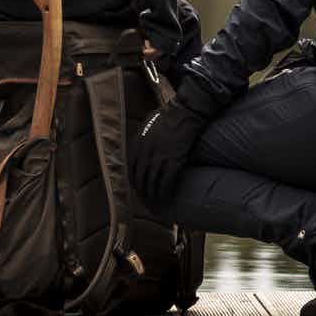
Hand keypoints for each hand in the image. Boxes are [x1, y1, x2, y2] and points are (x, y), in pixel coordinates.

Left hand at [129, 91, 211, 210]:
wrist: (184, 113)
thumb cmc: (167, 114)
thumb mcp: (147, 123)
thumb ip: (141, 135)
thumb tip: (139, 146)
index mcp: (138, 142)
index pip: (130, 166)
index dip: (133, 179)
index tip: (135, 186)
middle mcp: (146, 152)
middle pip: (140, 177)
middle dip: (141, 190)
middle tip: (144, 198)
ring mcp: (160, 157)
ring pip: (152, 182)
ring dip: (152, 194)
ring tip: (154, 202)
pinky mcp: (174, 161)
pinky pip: (167, 181)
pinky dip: (165, 191)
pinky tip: (165, 197)